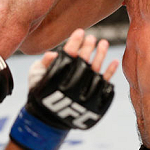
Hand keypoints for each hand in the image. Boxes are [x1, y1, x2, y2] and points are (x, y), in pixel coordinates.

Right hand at [9, 28, 117, 149]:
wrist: (48, 117)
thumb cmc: (40, 91)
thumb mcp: (35, 76)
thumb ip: (44, 64)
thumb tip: (53, 54)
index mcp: (57, 74)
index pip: (68, 54)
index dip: (74, 42)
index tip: (80, 32)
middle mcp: (72, 82)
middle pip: (83, 61)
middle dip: (87, 47)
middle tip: (92, 37)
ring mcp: (85, 91)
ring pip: (95, 69)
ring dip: (100, 55)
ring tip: (103, 43)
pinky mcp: (93, 99)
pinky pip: (104, 84)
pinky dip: (110, 73)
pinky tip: (114, 61)